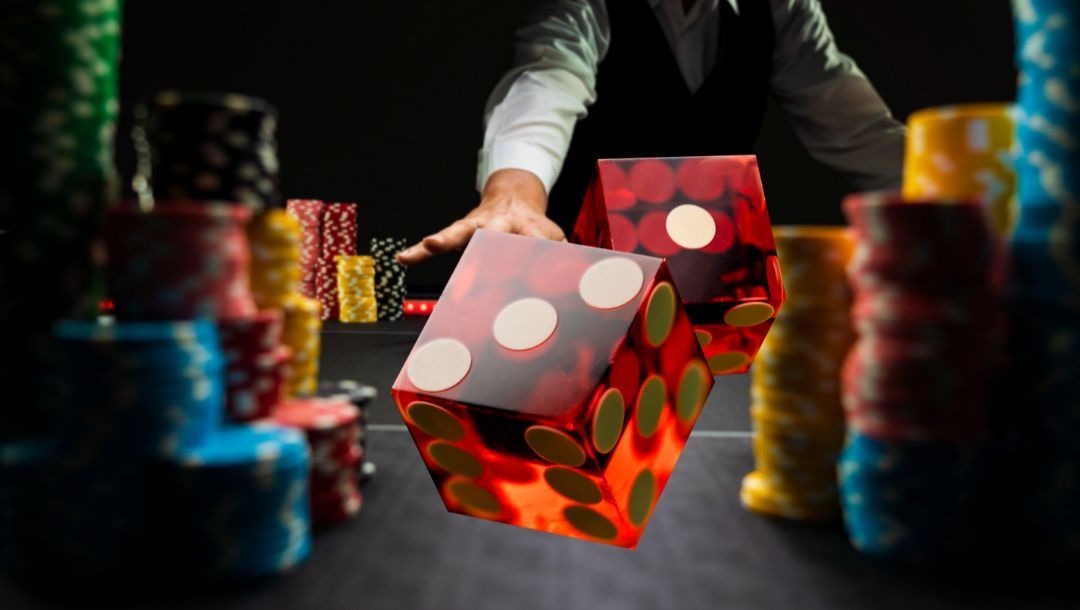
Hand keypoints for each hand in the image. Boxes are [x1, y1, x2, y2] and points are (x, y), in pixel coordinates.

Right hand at [396, 169, 565, 265]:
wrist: (514, 198)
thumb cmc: (534, 229)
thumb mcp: (555, 237)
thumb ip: (565, 258)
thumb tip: (586, 284)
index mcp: (528, 228)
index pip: (533, 239)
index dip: (537, 248)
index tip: (540, 259)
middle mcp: (501, 224)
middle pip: (492, 232)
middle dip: (485, 239)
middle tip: (491, 249)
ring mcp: (477, 226)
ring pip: (459, 232)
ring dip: (444, 239)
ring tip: (430, 246)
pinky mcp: (460, 232)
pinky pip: (438, 241)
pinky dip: (420, 250)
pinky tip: (404, 258)